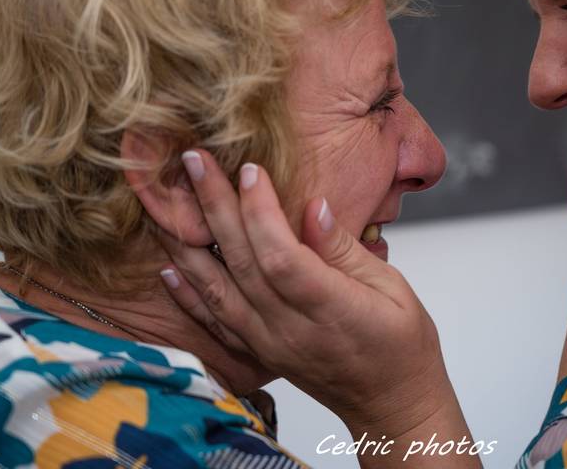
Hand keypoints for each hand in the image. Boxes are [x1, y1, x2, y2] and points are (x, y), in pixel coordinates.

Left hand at [157, 153, 475, 465]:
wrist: (391, 403)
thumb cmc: (402, 344)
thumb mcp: (393, 288)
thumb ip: (345, 249)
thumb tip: (314, 207)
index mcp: (332, 310)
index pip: (283, 257)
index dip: (261, 213)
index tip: (250, 170)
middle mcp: (292, 330)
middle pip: (243, 264)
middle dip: (216, 207)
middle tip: (194, 162)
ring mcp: (270, 344)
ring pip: (219, 290)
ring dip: (189, 244)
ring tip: (165, 203)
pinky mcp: (260, 352)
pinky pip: (216, 323)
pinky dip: (189, 296)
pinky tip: (169, 269)